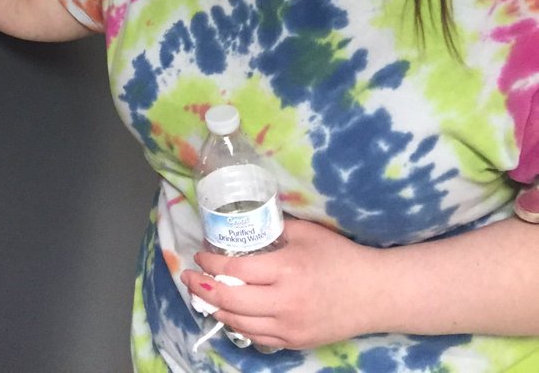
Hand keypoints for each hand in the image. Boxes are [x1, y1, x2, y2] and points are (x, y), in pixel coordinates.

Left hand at [180, 217, 379, 350]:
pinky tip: (231, 314)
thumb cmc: (341, 257)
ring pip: (240, 323)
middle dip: (203, 288)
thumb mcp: (307, 233)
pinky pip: (258, 338)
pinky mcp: (296, 342)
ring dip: (217, 309)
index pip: (236, 270)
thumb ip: (275, 229)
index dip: (212, 264)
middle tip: (189, 277)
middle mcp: (285, 302)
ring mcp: (290, 327)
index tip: (200, 256)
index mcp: (286, 270)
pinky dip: (239, 326)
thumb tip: (247, 222)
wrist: (375, 293)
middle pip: (231, 300)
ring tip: (203, 296)